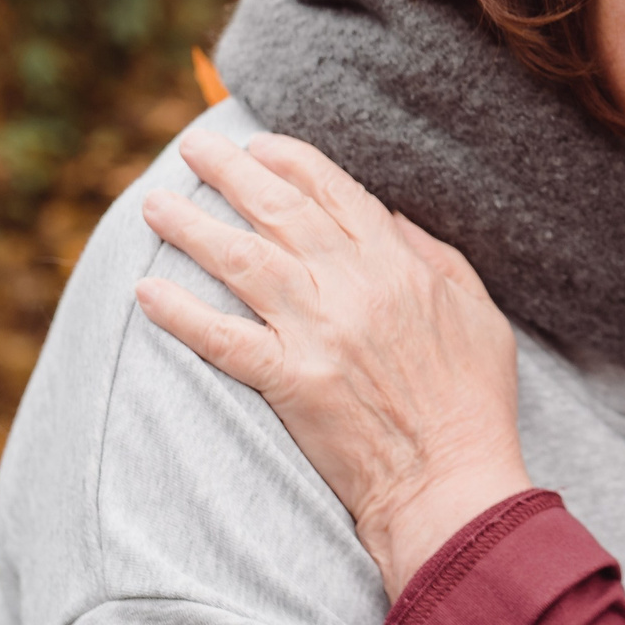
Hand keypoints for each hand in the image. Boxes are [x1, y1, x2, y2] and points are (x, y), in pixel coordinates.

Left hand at [135, 130, 530, 601]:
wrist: (452, 479)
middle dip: (230, 172)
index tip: (258, 145)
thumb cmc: (473, 400)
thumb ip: (435, 257)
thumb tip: (391, 217)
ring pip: (242, 263)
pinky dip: (182, 314)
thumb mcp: (477, 312)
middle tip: (193, 147)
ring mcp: (319, 333)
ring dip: (193, 228)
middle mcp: (354, 287)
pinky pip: (223, 339)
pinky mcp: (291, 382)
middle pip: (279, 212)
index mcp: (400, 265)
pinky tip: (147, 291)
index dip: (291, 162)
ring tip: (156, 205)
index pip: (335, 192)